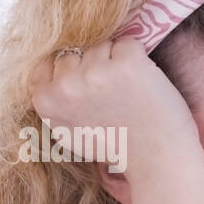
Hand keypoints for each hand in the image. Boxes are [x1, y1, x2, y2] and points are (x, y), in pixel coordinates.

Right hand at [27, 37, 201, 184]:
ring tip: (129, 94)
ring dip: (118, 61)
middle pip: (77, 50)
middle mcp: (67, 86)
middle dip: (95, 66)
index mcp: (46, 101)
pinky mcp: (127, 64)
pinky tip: (143, 85)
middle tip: (114, 98)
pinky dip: (139, 58)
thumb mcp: (69, 131)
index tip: (92, 93)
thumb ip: (55, 101)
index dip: (75, 72)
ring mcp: (96, 73)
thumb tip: (50, 65)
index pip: (51, 61)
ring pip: (103, 44)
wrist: (157, 161)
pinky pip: (129, 43)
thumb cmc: (118, 147)